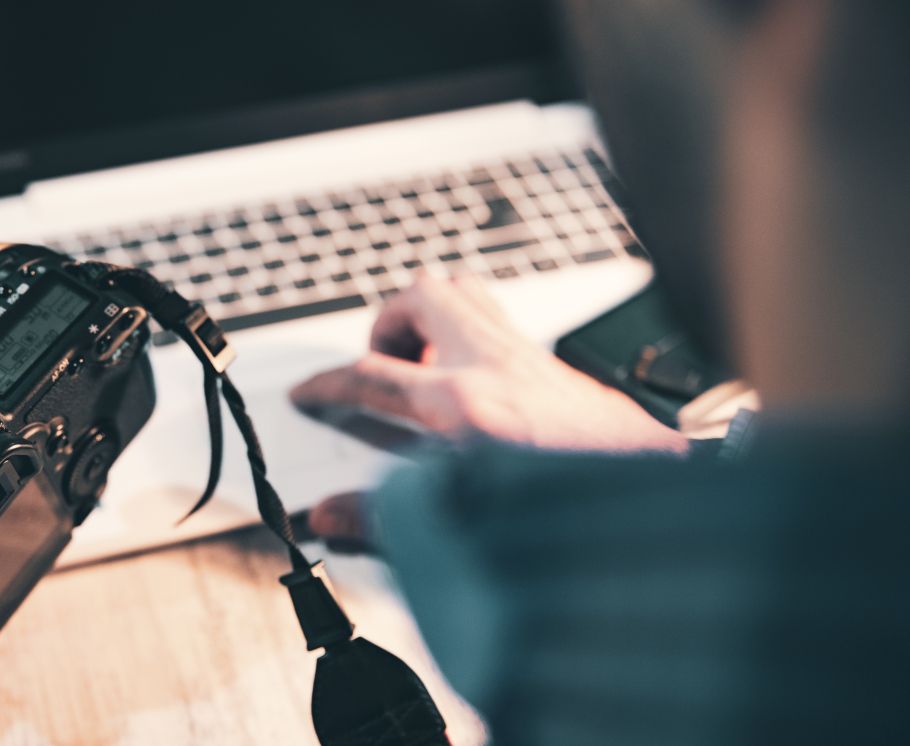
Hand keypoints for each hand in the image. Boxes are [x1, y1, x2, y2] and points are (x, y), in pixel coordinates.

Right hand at [292, 276, 688, 545]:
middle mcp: (493, 363)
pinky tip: (475, 376)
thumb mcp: (462, 513)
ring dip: (433, 313)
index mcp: (463, 403)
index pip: (371, 376)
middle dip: (388, 324)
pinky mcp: (552, 361)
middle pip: (421, 296)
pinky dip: (472, 330)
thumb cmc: (571, 498)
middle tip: (384, 364)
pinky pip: (498, 316)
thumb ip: (387, 517)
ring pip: (464, 289)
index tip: (309, 392)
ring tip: (425, 359)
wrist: (654, 492)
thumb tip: (333, 518)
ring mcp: (526, 354)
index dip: (327, 383)